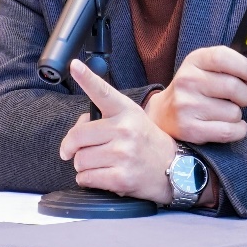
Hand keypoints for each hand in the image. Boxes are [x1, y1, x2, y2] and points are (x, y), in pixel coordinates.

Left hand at [59, 58, 176, 204]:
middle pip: (77, 137)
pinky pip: (86, 178)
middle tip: (78, 151)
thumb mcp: (132, 120)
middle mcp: (124, 129)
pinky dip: (87, 180)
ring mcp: (123, 154)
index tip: (74, 65)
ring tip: (101, 164)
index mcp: (126, 111)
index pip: (103, 92)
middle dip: (71, 147)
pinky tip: (103, 176)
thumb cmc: (147, 143)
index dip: (86, 78)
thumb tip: (77, 130)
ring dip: (83, 166)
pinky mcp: (121, 178)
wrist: (176, 169)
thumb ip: (105, 118)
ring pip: (80, 160)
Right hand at [144, 45, 246, 143]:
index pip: (223, 57)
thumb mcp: (209, 70)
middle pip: (234, 87)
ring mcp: (186, 106)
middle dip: (245, 96)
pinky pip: (229, 131)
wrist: (163, 114)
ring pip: (234, 112)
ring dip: (236, 115)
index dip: (245, 67)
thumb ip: (235, 67)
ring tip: (223, 113)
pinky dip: (237, 130)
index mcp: (194, 61)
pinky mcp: (190, 129)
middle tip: (238, 99)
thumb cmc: (195, 89)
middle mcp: (187, 81)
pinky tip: (231, 126)